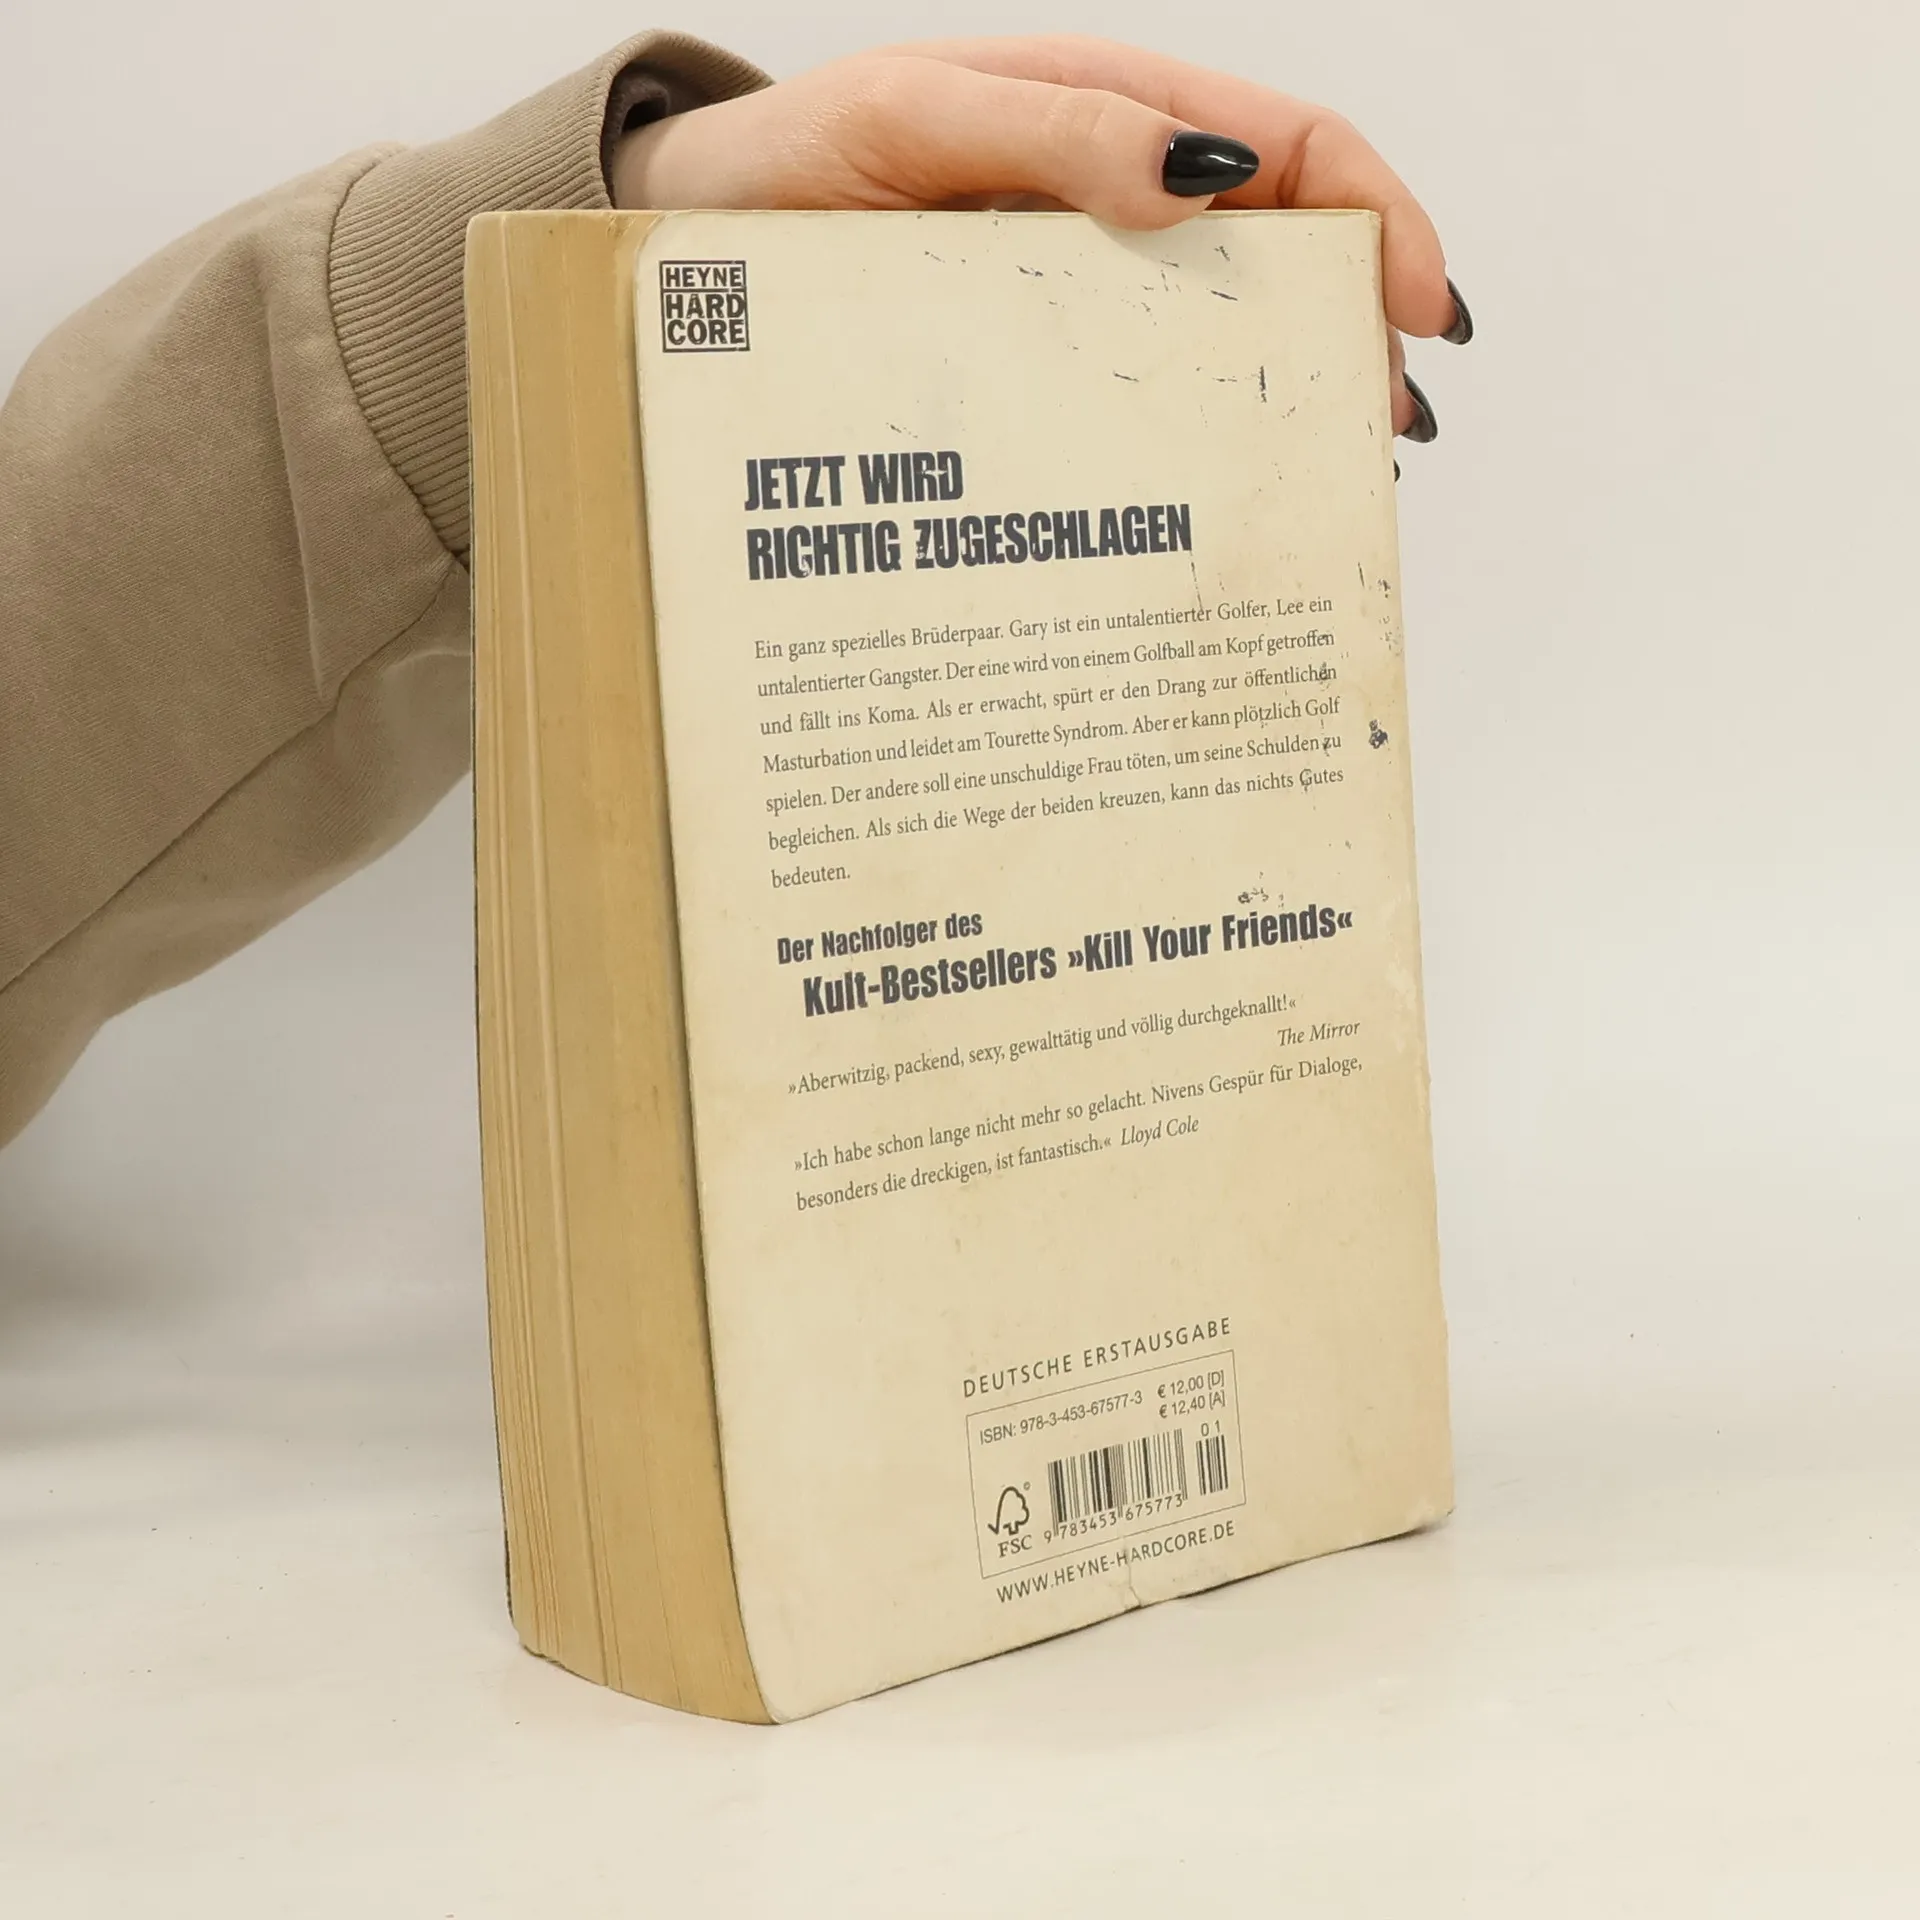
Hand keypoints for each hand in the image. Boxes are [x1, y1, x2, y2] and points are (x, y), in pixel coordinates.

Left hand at [612, 36, 1468, 441]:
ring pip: (1222, 330)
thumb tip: (1199, 174)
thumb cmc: (785, 163)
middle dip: (1355, 325)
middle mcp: (1110, 198)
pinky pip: (1141, 390)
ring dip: (1291, 391)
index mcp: (1107, 112)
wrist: (690, 239)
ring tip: (1331, 468)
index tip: (1420, 310)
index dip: (1378, 216)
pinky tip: (1222, 486)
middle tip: (1382, 420)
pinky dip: (1199, 436)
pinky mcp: (1037, 358)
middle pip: (1282, 247)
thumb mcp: (911, 121)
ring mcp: (1079, 285)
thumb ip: (1050, 127)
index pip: (1288, 144)